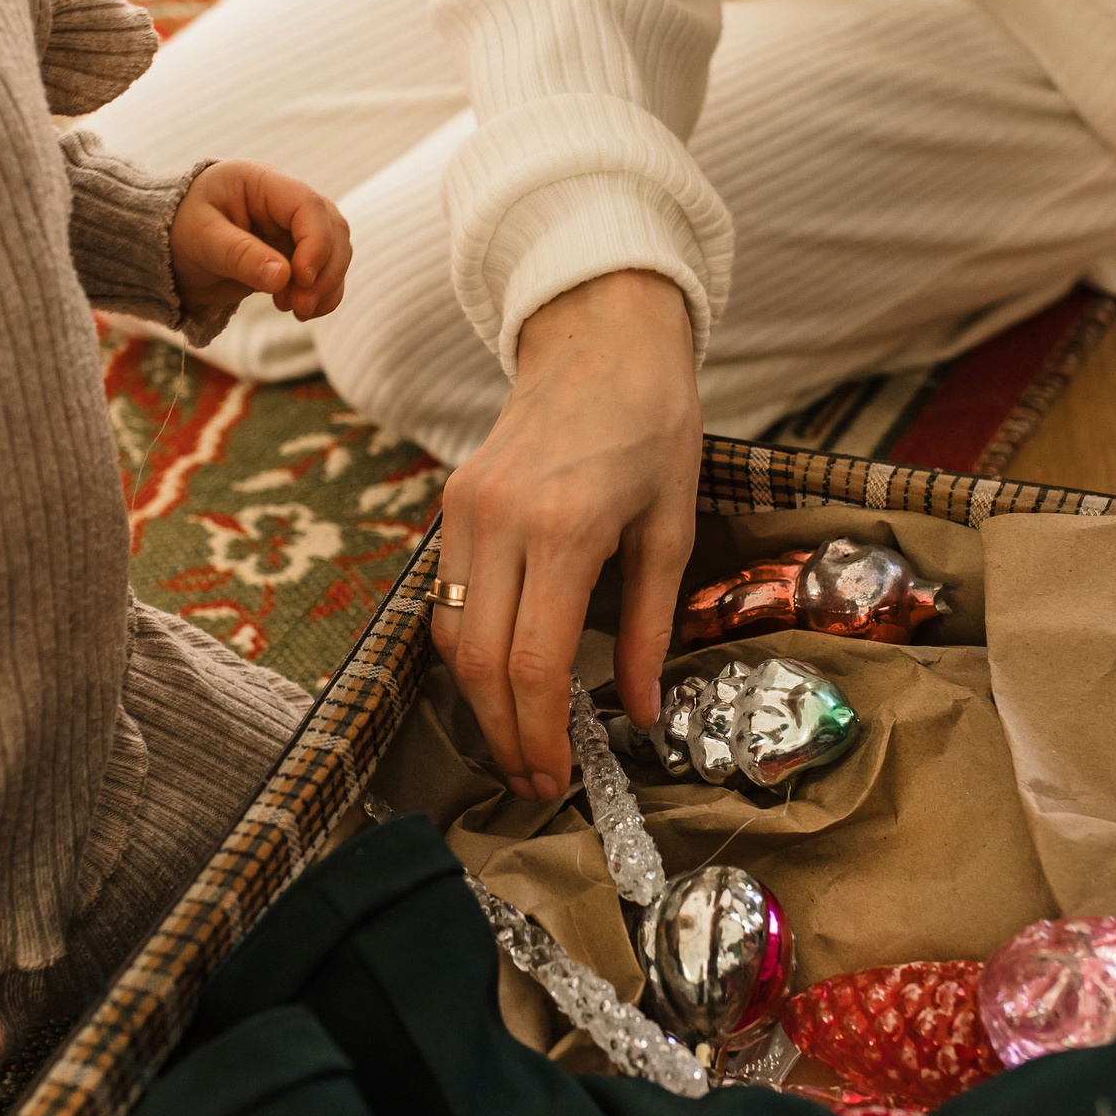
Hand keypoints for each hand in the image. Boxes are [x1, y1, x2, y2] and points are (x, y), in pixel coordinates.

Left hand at [171, 160, 350, 320]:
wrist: (167, 251)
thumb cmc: (177, 232)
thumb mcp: (202, 241)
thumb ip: (241, 256)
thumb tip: (284, 277)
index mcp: (261, 182)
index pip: (308, 205)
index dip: (316, 242)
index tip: (302, 279)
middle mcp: (284, 202)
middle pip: (332, 228)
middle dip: (325, 270)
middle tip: (301, 305)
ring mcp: (292, 229)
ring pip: (336, 252)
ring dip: (326, 285)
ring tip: (297, 310)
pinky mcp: (294, 255)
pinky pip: (325, 273)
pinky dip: (323, 294)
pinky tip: (300, 310)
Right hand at [434, 270, 701, 799]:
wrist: (601, 335)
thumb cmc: (653, 424)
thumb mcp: (672, 527)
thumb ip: (652, 625)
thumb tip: (643, 711)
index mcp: (563, 529)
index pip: (532, 662)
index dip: (539, 733)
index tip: (557, 775)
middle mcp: (500, 520)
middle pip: (478, 662)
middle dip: (501, 734)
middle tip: (533, 779)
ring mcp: (464, 508)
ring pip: (448, 635)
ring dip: (477, 699)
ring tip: (517, 739)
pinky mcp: (450, 500)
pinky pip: (443, 594)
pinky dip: (467, 648)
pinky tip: (500, 678)